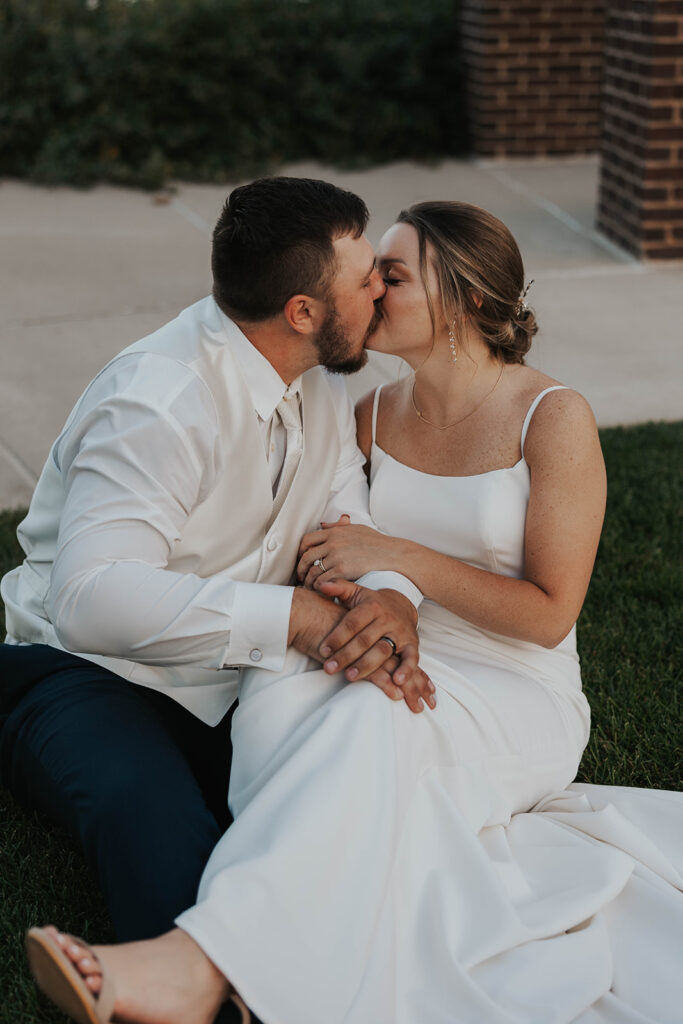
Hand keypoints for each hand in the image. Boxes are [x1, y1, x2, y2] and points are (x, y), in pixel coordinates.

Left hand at [297, 516, 395, 587]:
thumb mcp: (356, 529)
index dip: (300, 551)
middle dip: (301, 569)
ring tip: (310, 587)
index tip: (301, 559)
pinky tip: (321, 591)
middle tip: (302, 577)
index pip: (307, 540)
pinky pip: (323, 581)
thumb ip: (338, 527)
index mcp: (335, 532)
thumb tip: (323, 525)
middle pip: (306, 557)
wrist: (392, 554)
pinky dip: (318, 587)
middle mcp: (333, 543)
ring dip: (309, 581)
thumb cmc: (377, 543)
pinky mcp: (343, 570)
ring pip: (313, 571)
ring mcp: (337, 557)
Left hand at [317, 580, 435, 712]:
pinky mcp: (412, 644)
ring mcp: (400, 632)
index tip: (323, 650)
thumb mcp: (356, 592)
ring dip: (366, 665)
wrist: (402, 604)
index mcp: (372, 606)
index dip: (337, 637)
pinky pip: (412, 658)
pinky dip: (406, 670)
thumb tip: (320, 585)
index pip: (352, 622)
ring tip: (349, 677)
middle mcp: (387, 619)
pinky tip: (396, 682)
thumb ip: (338, 588)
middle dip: (346, 655)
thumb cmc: (371, 603)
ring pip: (383, 650)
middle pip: (365, 639)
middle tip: (329, 668)